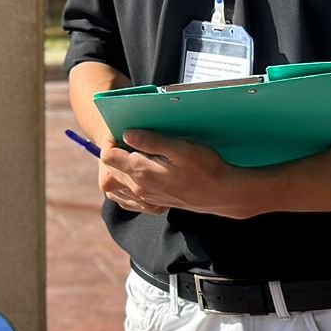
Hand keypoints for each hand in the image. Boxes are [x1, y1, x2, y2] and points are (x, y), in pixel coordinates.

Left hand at [99, 129, 265, 218]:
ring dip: (123, 165)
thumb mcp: (180, 149)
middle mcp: (139, 187)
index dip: (112, 141)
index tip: (125, 129)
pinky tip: (149, 166)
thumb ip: (152, 142)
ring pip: (120, 179)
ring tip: (141, 150)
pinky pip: (131, 189)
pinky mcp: (154, 200)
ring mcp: (146, 196)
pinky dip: (132, 177)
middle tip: (134, 136)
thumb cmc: (205, 168)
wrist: (222, 194)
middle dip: (116, 151)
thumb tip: (127, 133)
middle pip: (111, 168)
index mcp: (141, 172)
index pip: (108, 156)